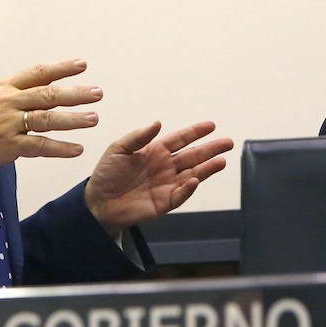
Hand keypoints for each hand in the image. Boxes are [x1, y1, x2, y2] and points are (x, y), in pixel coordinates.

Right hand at [0, 59, 102, 175]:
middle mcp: (8, 102)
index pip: (37, 73)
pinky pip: (39, 146)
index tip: (82, 64)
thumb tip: (28, 92)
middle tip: (98, 93)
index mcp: (3, 88)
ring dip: (73, 118)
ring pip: (47, 118)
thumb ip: (7, 95)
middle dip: (75, 93)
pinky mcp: (7, 146)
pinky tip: (77, 150)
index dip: (61, 68)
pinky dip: (60, 148)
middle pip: (48, 93)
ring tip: (94, 118)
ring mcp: (8, 124)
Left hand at [84, 120, 232, 235]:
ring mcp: (167, 184)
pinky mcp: (164, 203)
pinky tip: (195, 180)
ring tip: (222, 161)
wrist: (98, 203)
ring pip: (192, 174)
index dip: (195, 132)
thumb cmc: (106, 174)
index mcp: (155, 151)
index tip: (211, 125)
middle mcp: (165, 166)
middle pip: (192, 156)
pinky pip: (180, 194)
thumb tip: (158, 123)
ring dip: (207, 168)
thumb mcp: (118, 149)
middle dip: (210, 149)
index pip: (180, 139)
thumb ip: (138, 137)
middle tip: (227, 142)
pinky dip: (188, 188)